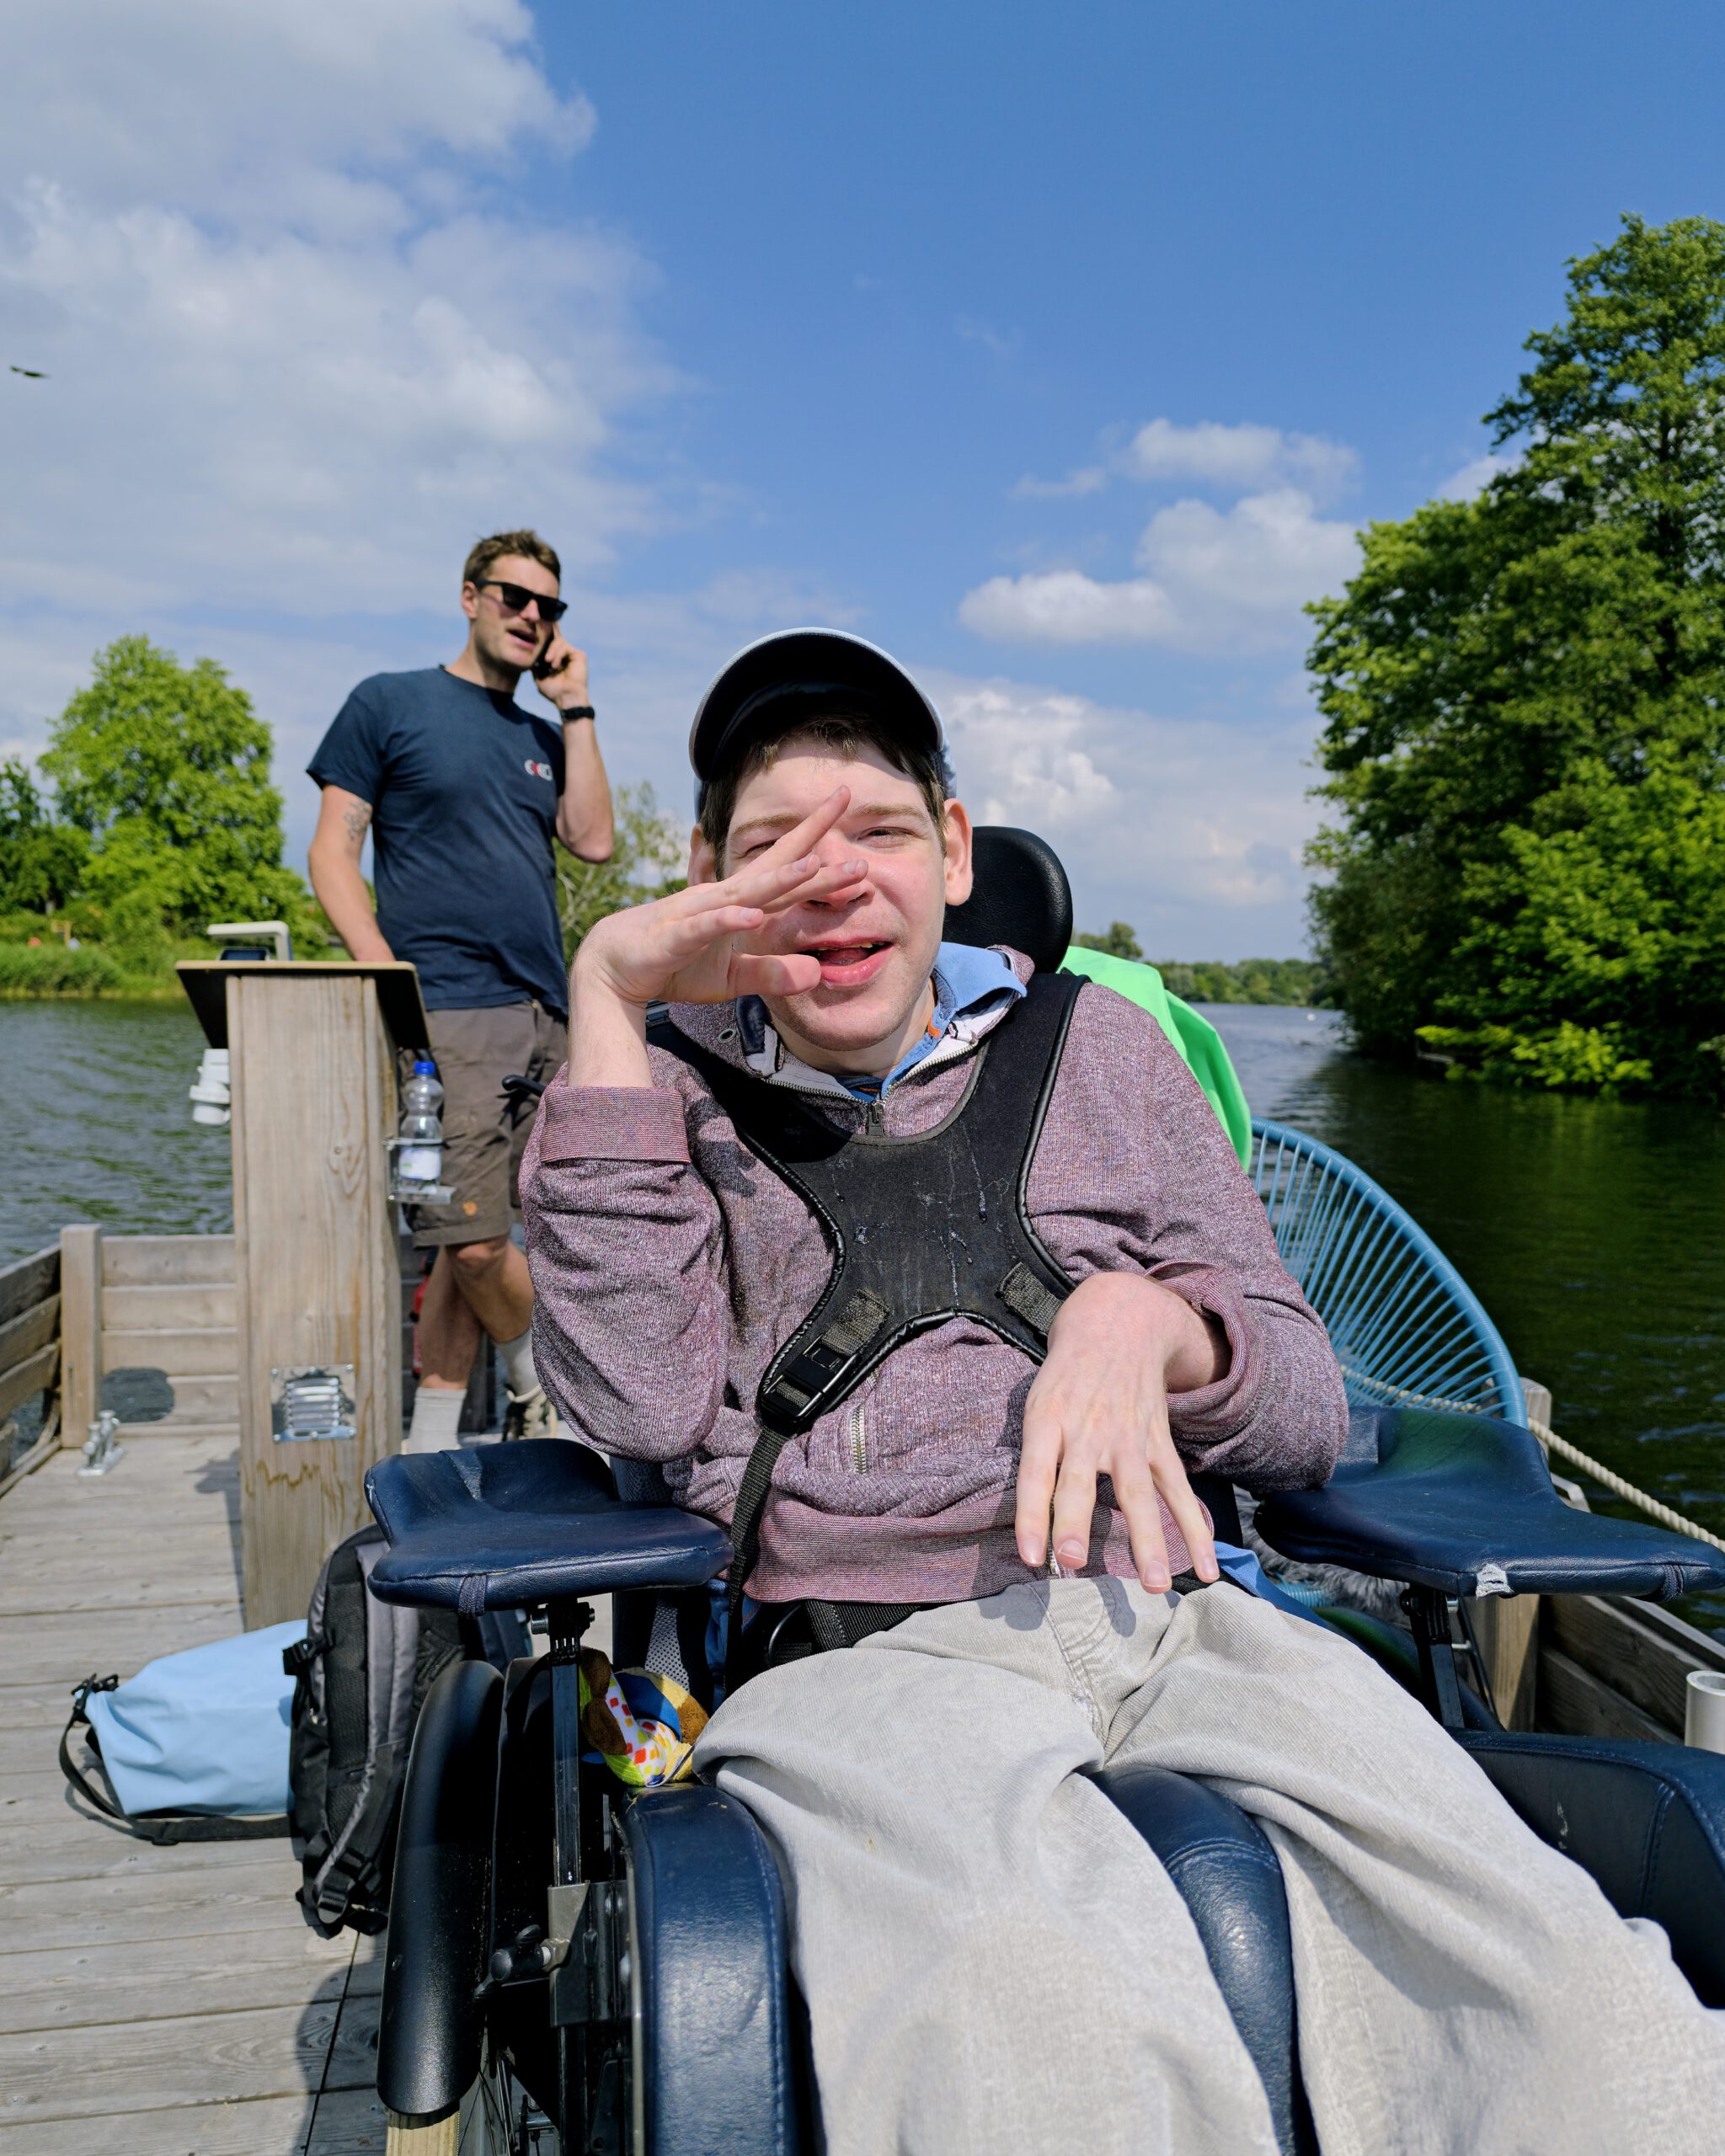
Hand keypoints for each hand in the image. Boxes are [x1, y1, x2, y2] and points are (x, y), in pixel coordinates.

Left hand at [533, 631, 589, 710]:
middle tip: (544, 659)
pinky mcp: (579, 655)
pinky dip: (557, 654)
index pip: (549, 642)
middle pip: (554, 638)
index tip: (536, 630)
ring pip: (558, 641)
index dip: (544, 636)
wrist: (566, 698)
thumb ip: (536, 664)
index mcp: (556, 658)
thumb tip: (530, 652)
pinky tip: (555, 665)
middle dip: (546, 643)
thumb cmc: (554, 691)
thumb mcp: (539, 676)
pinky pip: (565, 647)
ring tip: (548, 662)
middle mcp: (564, 655)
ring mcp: (572, 654)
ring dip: (551, 651)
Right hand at [574, 786, 866, 1012]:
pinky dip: (728, 920)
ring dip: (778, 879)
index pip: (786, 872)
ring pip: (744, 893)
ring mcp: (698, 914)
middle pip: (774, 867)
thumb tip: (817, 974)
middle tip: (845, 804)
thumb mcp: (732, 977)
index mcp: (740, 905)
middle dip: (810, 839)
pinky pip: (704, 926)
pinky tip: (752, 916)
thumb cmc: (675, 964)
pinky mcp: (675, 938)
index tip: (853, 826)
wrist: (614, 967)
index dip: (818, 848)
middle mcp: (723, 899)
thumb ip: (773, 973)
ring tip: (814, 864)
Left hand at [1013, 1273, 1222, 1592]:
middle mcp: (1088, 1431)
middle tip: (1072, 1562)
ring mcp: (1129, 1439)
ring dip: (1148, 1541)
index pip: (1035, 1472)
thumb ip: (1036, 1458)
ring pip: (1139, 1494)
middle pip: (1081, 1482)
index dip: (1030, 1515)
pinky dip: (1194, 1528)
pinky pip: (1178, 1490)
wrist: (1117, 1327)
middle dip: (1075, 1523)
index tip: (1031, 1557)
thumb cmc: (1065, 1379)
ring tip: (1154, 1585)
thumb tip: (1031, 1526)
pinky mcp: (1159, 1444)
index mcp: (1048, 1419)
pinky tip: (1206, 1567)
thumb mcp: (1037, 1403)